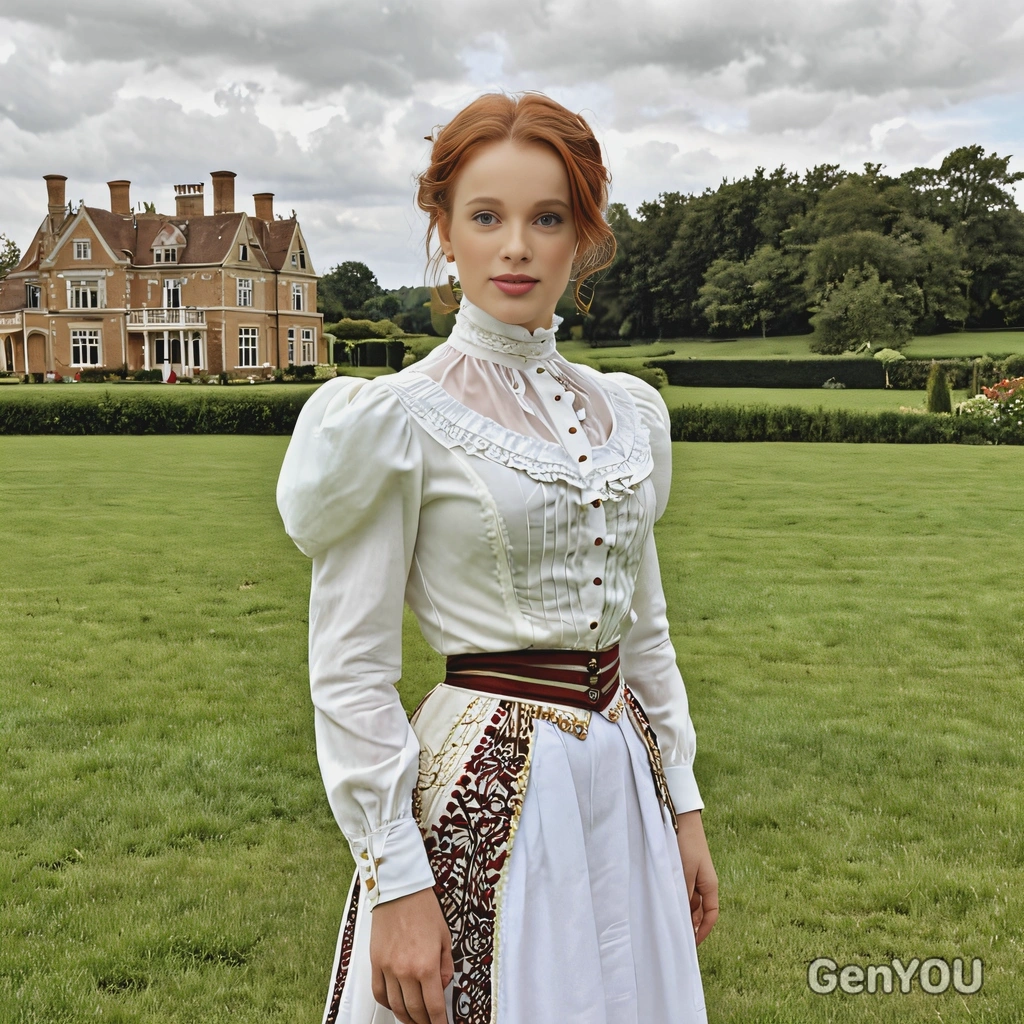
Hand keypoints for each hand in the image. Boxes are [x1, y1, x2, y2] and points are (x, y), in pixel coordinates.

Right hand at [370, 887, 453, 1023]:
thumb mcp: (444, 936)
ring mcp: (388, 967)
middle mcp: (406, 970)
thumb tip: (443, 986)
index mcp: (426, 965)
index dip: (438, 1022)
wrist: (399, 890)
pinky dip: (387, 1003)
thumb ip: (445, 965)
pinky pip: (379, 992)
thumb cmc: (423, 908)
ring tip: (414, 1019)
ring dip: (405, 1017)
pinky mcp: (375, 962)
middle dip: (423, 1022)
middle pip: (414, 1011)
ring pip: (395, 1006)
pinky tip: (394, 1004)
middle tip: (429, 1023)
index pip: (433, 1006)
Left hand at [676, 809, 718, 944]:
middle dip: (689, 925)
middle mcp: (703, 883)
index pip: (711, 915)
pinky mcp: (682, 869)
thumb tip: (681, 918)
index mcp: (710, 885)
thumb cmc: (685, 844)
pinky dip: (674, 899)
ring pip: (688, 902)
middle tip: (674, 938)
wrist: (679, 818)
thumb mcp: (684, 872)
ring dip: (680, 912)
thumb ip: (683, 895)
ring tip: (666, 924)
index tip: (691, 945)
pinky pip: (681, 890)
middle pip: (698, 911)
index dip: (703, 931)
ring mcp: (693, 875)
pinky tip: (663, 904)